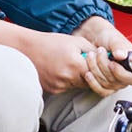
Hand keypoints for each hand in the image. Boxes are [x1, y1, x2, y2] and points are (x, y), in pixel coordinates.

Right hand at [0, 22, 131, 94]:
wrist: (27, 49)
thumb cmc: (51, 42)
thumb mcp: (75, 41)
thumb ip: (91, 50)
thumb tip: (105, 57)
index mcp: (75, 65)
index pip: (97, 74)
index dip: (101, 71)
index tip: (104, 67)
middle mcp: (67, 78)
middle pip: (89, 82)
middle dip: (91, 74)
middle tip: (88, 64)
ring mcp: (59, 86)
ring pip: (78, 86)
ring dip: (79, 78)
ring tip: (70, 64)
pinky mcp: (52, 90)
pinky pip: (66, 87)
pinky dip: (67, 80)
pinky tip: (60, 69)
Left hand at [74, 14, 131, 90]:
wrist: (97, 40)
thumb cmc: (109, 38)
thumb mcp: (115, 39)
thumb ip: (120, 46)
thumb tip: (122, 55)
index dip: (121, 73)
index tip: (112, 64)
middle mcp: (127, 76)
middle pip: (117, 81)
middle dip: (104, 66)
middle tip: (100, 52)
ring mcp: (116, 83)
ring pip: (106, 84)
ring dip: (96, 70)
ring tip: (92, 56)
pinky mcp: (105, 86)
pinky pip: (100, 90)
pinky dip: (92, 81)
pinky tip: (88, 72)